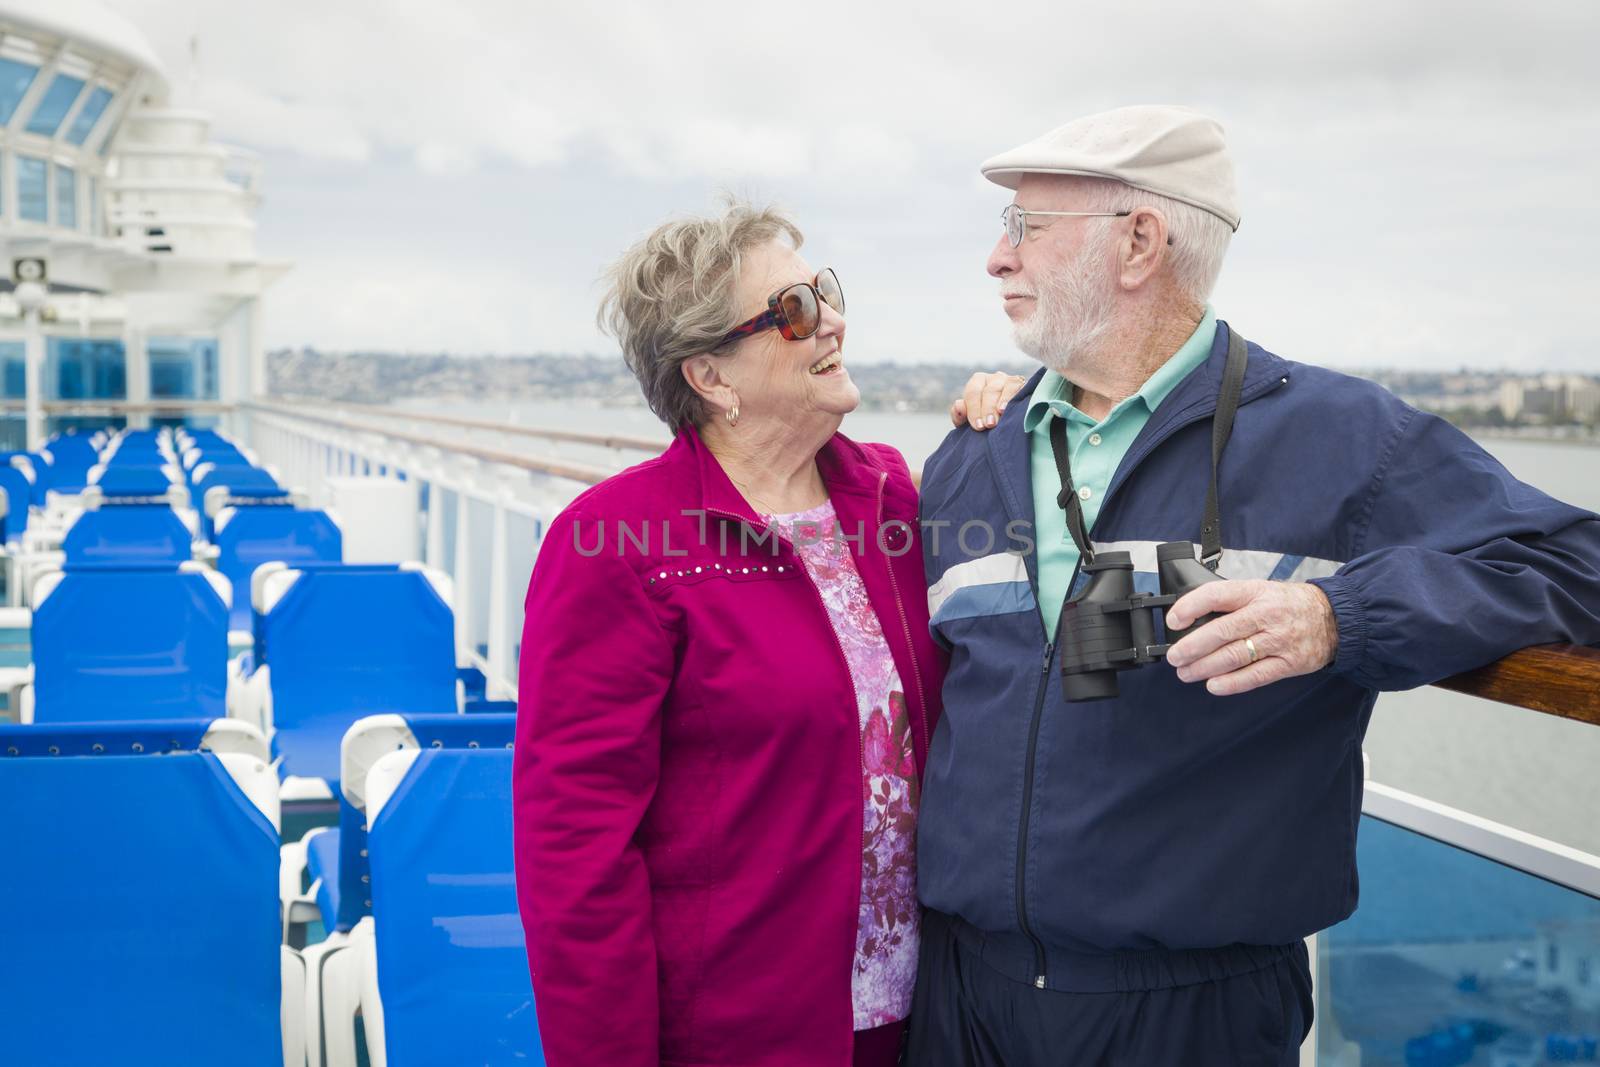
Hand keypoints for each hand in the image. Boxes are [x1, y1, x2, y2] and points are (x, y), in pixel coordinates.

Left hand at [950, 372, 1027, 430]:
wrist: (1008, 423)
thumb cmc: (984, 420)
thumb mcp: (969, 420)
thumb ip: (959, 414)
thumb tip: (959, 405)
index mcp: (977, 382)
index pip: (973, 393)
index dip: (974, 410)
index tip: (978, 426)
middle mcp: (993, 378)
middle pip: (989, 391)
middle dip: (987, 409)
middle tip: (988, 425)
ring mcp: (1009, 380)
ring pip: (1003, 387)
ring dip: (1001, 403)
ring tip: (999, 415)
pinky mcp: (1022, 384)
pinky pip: (1017, 387)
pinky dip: (1012, 397)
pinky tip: (1008, 407)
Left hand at [1164, 580, 1338, 695]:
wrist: (1334, 618)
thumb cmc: (1289, 604)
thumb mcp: (1261, 590)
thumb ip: (1232, 603)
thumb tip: (1192, 619)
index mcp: (1254, 592)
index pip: (1217, 595)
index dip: (1190, 607)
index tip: (1173, 620)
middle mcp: (1266, 615)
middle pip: (1221, 631)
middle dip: (1191, 646)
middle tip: (1174, 657)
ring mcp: (1278, 640)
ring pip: (1234, 656)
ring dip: (1205, 667)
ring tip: (1186, 672)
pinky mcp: (1289, 663)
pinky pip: (1255, 676)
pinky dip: (1232, 683)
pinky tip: (1214, 685)